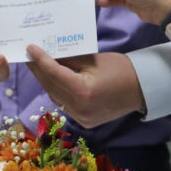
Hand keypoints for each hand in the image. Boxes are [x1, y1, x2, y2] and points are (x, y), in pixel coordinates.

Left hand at [24, 48, 143, 125]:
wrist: (141, 89)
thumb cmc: (120, 69)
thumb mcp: (93, 60)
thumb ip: (69, 58)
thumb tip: (48, 51)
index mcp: (83, 92)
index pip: (54, 73)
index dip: (40, 60)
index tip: (29, 48)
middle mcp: (79, 109)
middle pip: (51, 87)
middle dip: (38, 70)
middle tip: (29, 55)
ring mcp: (81, 118)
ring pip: (55, 97)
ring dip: (45, 81)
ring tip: (37, 66)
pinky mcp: (84, 121)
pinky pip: (64, 104)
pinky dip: (56, 91)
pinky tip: (51, 79)